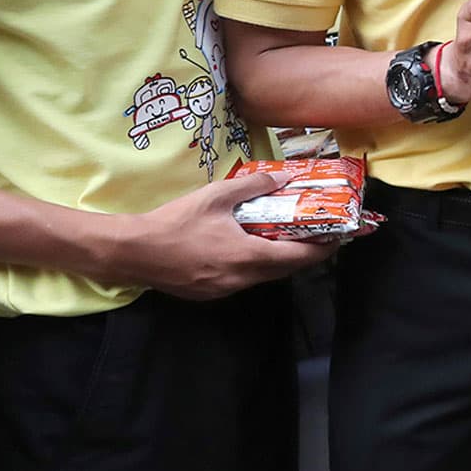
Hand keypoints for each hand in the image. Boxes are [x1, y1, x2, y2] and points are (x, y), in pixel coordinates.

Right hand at [111, 169, 335, 299]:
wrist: (133, 252)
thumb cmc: (175, 222)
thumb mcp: (216, 196)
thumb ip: (252, 186)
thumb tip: (282, 177)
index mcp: (247, 257)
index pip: (297, 259)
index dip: (321, 250)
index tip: (337, 239)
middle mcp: (240, 279)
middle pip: (283, 271)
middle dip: (303, 254)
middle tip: (316, 236)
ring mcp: (224, 290)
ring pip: (262, 277)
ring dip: (277, 261)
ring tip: (285, 239)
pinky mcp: (209, 293)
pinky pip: (242, 280)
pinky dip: (254, 266)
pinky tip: (249, 249)